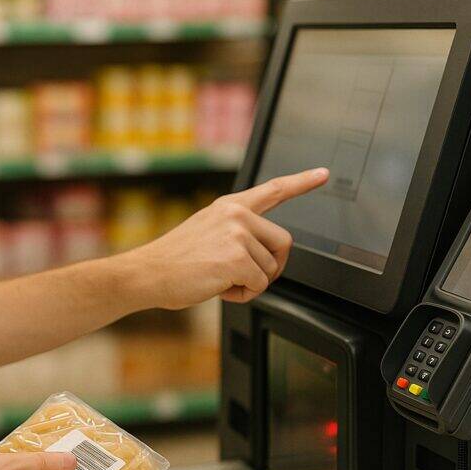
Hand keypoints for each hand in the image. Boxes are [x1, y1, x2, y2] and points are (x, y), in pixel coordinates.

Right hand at [124, 168, 327, 308]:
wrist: (147, 273)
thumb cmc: (174, 261)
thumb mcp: (206, 232)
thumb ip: (237, 232)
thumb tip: (264, 254)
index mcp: (230, 206)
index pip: (273, 189)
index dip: (302, 182)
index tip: (323, 174)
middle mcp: (236, 215)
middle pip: (283, 243)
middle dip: (271, 267)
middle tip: (245, 277)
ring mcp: (238, 234)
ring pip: (271, 269)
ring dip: (251, 283)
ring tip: (220, 280)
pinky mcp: (237, 259)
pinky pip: (260, 285)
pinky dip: (244, 295)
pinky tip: (219, 288)